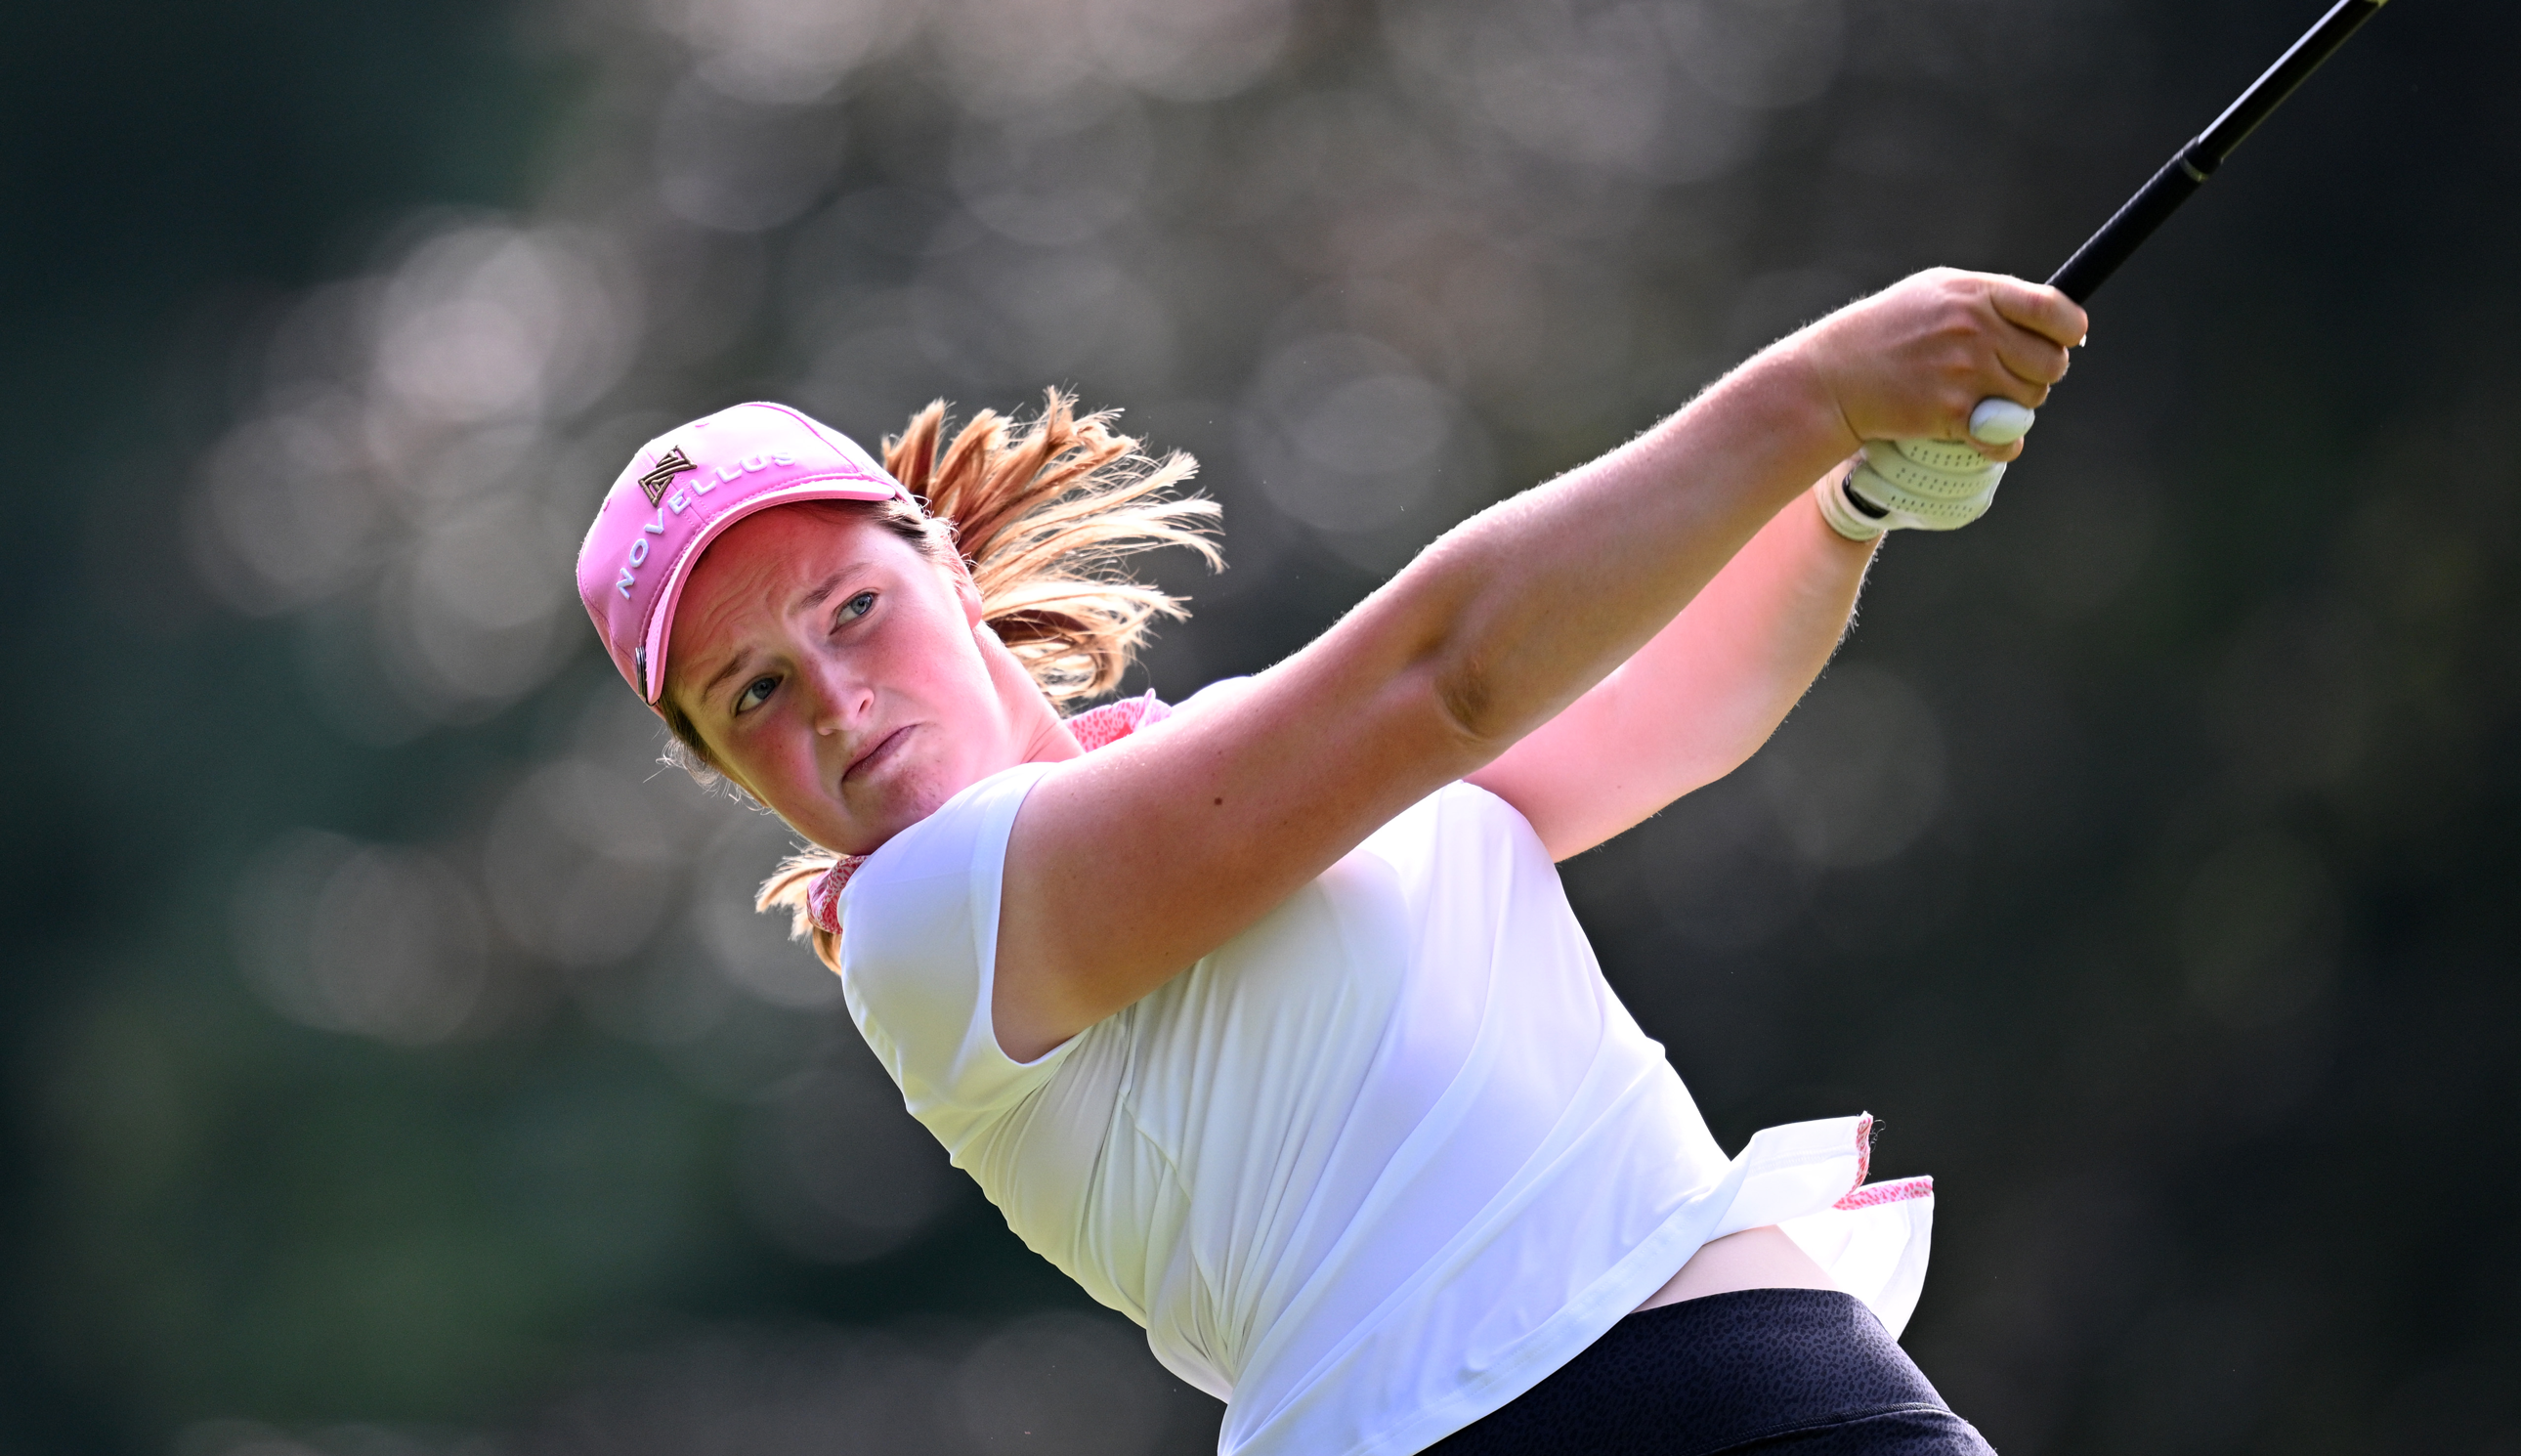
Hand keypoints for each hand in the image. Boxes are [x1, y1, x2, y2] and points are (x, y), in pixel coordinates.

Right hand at [1791, 269, 2086, 463]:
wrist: (1833, 377)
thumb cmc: (1884, 331)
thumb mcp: (1935, 292)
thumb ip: (1990, 299)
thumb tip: (2051, 315)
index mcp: (1976, 294)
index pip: (2055, 310)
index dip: (2071, 330)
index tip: (2066, 340)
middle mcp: (1975, 330)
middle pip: (2050, 363)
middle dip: (2039, 374)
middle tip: (2010, 376)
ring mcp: (1964, 373)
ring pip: (2031, 401)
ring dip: (2015, 406)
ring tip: (1983, 399)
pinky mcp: (1951, 413)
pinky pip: (2006, 437)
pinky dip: (2002, 442)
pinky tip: (1986, 435)